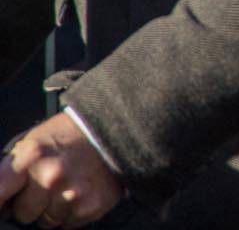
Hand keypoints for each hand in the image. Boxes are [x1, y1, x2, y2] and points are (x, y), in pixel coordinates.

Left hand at [0, 111, 122, 226]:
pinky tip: (81, 191)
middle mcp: (51, 177)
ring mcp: (72, 194)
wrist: (114, 131)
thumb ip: (11, 172)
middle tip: (47, 186)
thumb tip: (2, 204)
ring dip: (54, 209)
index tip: (4, 207)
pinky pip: (70, 223)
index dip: (1, 203)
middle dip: (32, 204)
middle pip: (24, 214)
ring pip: (47, 221)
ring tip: (67, 186)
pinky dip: (73, 211)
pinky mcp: (92, 205)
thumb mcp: (33, 142)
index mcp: (31, 157)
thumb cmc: (68, 136)